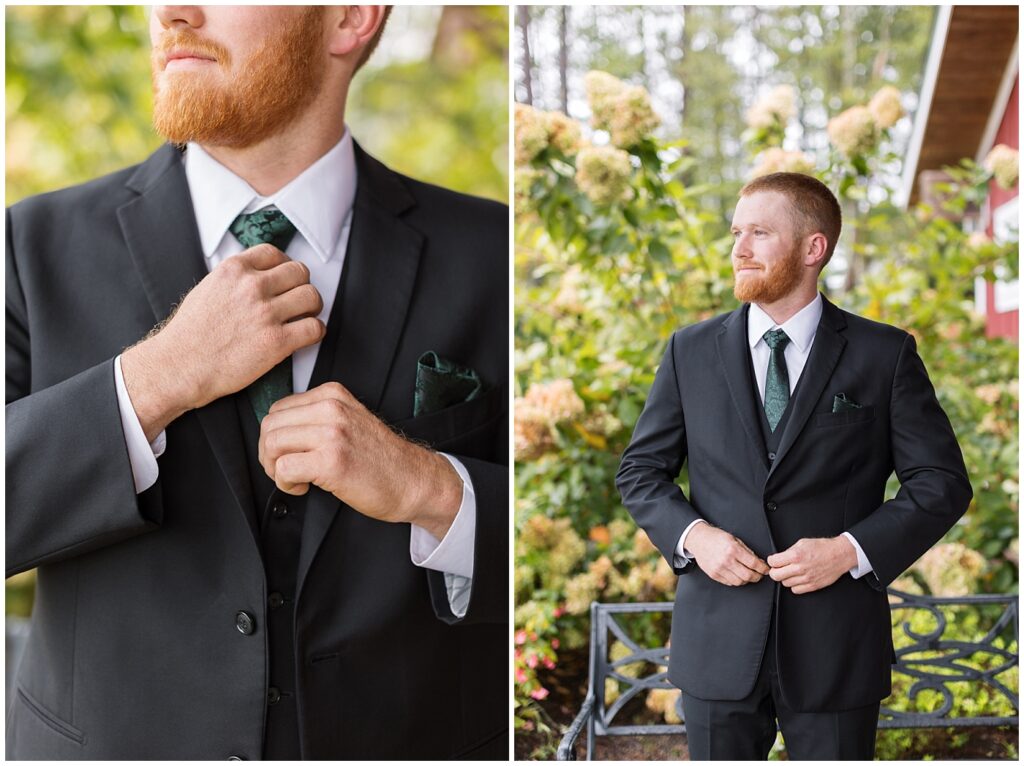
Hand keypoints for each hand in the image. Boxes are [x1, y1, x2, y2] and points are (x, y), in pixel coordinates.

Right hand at [122, 245, 324, 439]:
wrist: (179, 366)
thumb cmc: (189, 335)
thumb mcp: (208, 290)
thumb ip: (234, 280)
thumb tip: (257, 277)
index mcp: (234, 270)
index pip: (274, 253)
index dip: (284, 266)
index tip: (285, 279)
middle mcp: (252, 287)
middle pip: (299, 272)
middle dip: (302, 286)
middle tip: (299, 300)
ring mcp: (266, 313)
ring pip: (312, 297)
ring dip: (312, 307)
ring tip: (305, 317)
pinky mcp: (277, 341)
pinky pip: (314, 328)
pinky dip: (316, 331)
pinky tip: (306, 336)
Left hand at [258, 382, 463, 538]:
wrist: (411, 480)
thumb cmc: (379, 458)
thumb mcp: (348, 421)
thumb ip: (316, 418)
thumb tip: (274, 432)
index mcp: (333, 395)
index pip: (278, 409)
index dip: (275, 437)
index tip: (290, 454)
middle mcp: (331, 409)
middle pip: (269, 426)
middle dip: (269, 454)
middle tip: (286, 470)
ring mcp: (332, 433)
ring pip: (272, 445)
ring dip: (275, 469)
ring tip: (296, 478)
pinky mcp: (331, 461)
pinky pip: (284, 468)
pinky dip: (286, 483)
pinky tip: (304, 487)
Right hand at [685, 523, 769, 585]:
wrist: (698, 540)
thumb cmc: (716, 537)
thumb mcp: (734, 539)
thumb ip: (747, 551)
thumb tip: (758, 562)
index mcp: (733, 549)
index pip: (754, 564)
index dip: (763, 569)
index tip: (766, 569)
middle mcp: (726, 560)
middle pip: (748, 576)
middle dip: (757, 576)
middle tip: (759, 574)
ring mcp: (719, 569)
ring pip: (739, 582)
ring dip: (747, 580)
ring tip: (748, 575)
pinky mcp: (714, 575)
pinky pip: (729, 583)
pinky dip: (736, 581)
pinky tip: (737, 575)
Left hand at [767, 537, 857, 593]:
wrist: (839, 555)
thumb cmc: (823, 547)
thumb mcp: (802, 543)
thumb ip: (789, 551)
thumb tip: (779, 557)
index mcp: (795, 556)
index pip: (773, 562)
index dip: (772, 561)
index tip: (774, 560)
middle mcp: (799, 568)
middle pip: (775, 575)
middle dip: (775, 571)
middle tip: (779, 568)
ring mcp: (806, 578)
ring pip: (785, 583)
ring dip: (786, 578)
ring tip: (791, 572)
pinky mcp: (812, 586)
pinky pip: (796, 590)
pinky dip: (794, 585)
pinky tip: (798, 578)